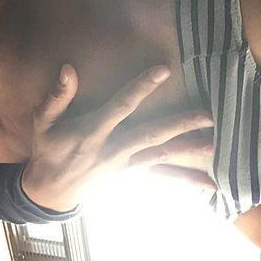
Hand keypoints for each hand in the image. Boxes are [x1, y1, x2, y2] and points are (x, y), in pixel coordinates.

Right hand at [22, 64, 213, 211]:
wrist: (51, 192)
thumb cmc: (48, 150)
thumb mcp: (43, 122)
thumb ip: (57, 96)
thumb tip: (68, 69)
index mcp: (94, 131)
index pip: (121, 106)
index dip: (141, 88)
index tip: (163, 70)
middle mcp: (113, 149)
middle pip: (152, 135)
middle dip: (181, 124)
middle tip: (210, 115)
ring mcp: (124, 166)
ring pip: (162, 156)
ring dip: (189, 151)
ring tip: (216, 145)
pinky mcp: (131, 177)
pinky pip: (162, 179)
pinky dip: (186, 181)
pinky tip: (209, 184)